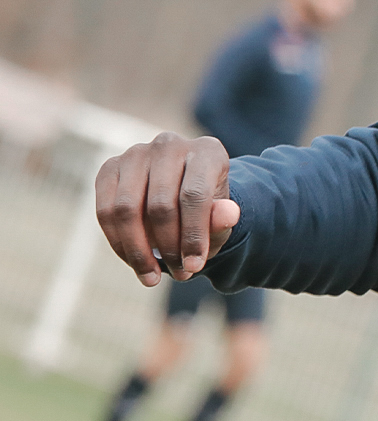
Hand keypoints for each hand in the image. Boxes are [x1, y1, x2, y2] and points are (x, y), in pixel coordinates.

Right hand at [95, 134, 239, 287]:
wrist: (183, 197)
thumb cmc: (207, 210)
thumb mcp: (221, 219)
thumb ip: (223, 218)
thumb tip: (229, 214)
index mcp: (207, 151)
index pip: (195, 195)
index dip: (193, 236)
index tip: (195, 267)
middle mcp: (170, 144)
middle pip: (160, 204)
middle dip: (168, 247)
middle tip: (178, 273)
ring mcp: (136, 152)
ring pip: (126, 209)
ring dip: (138, 250)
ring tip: (153, 276)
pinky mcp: (109, 167)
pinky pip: (105, 211)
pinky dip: (118, 242)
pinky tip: (134, 262)